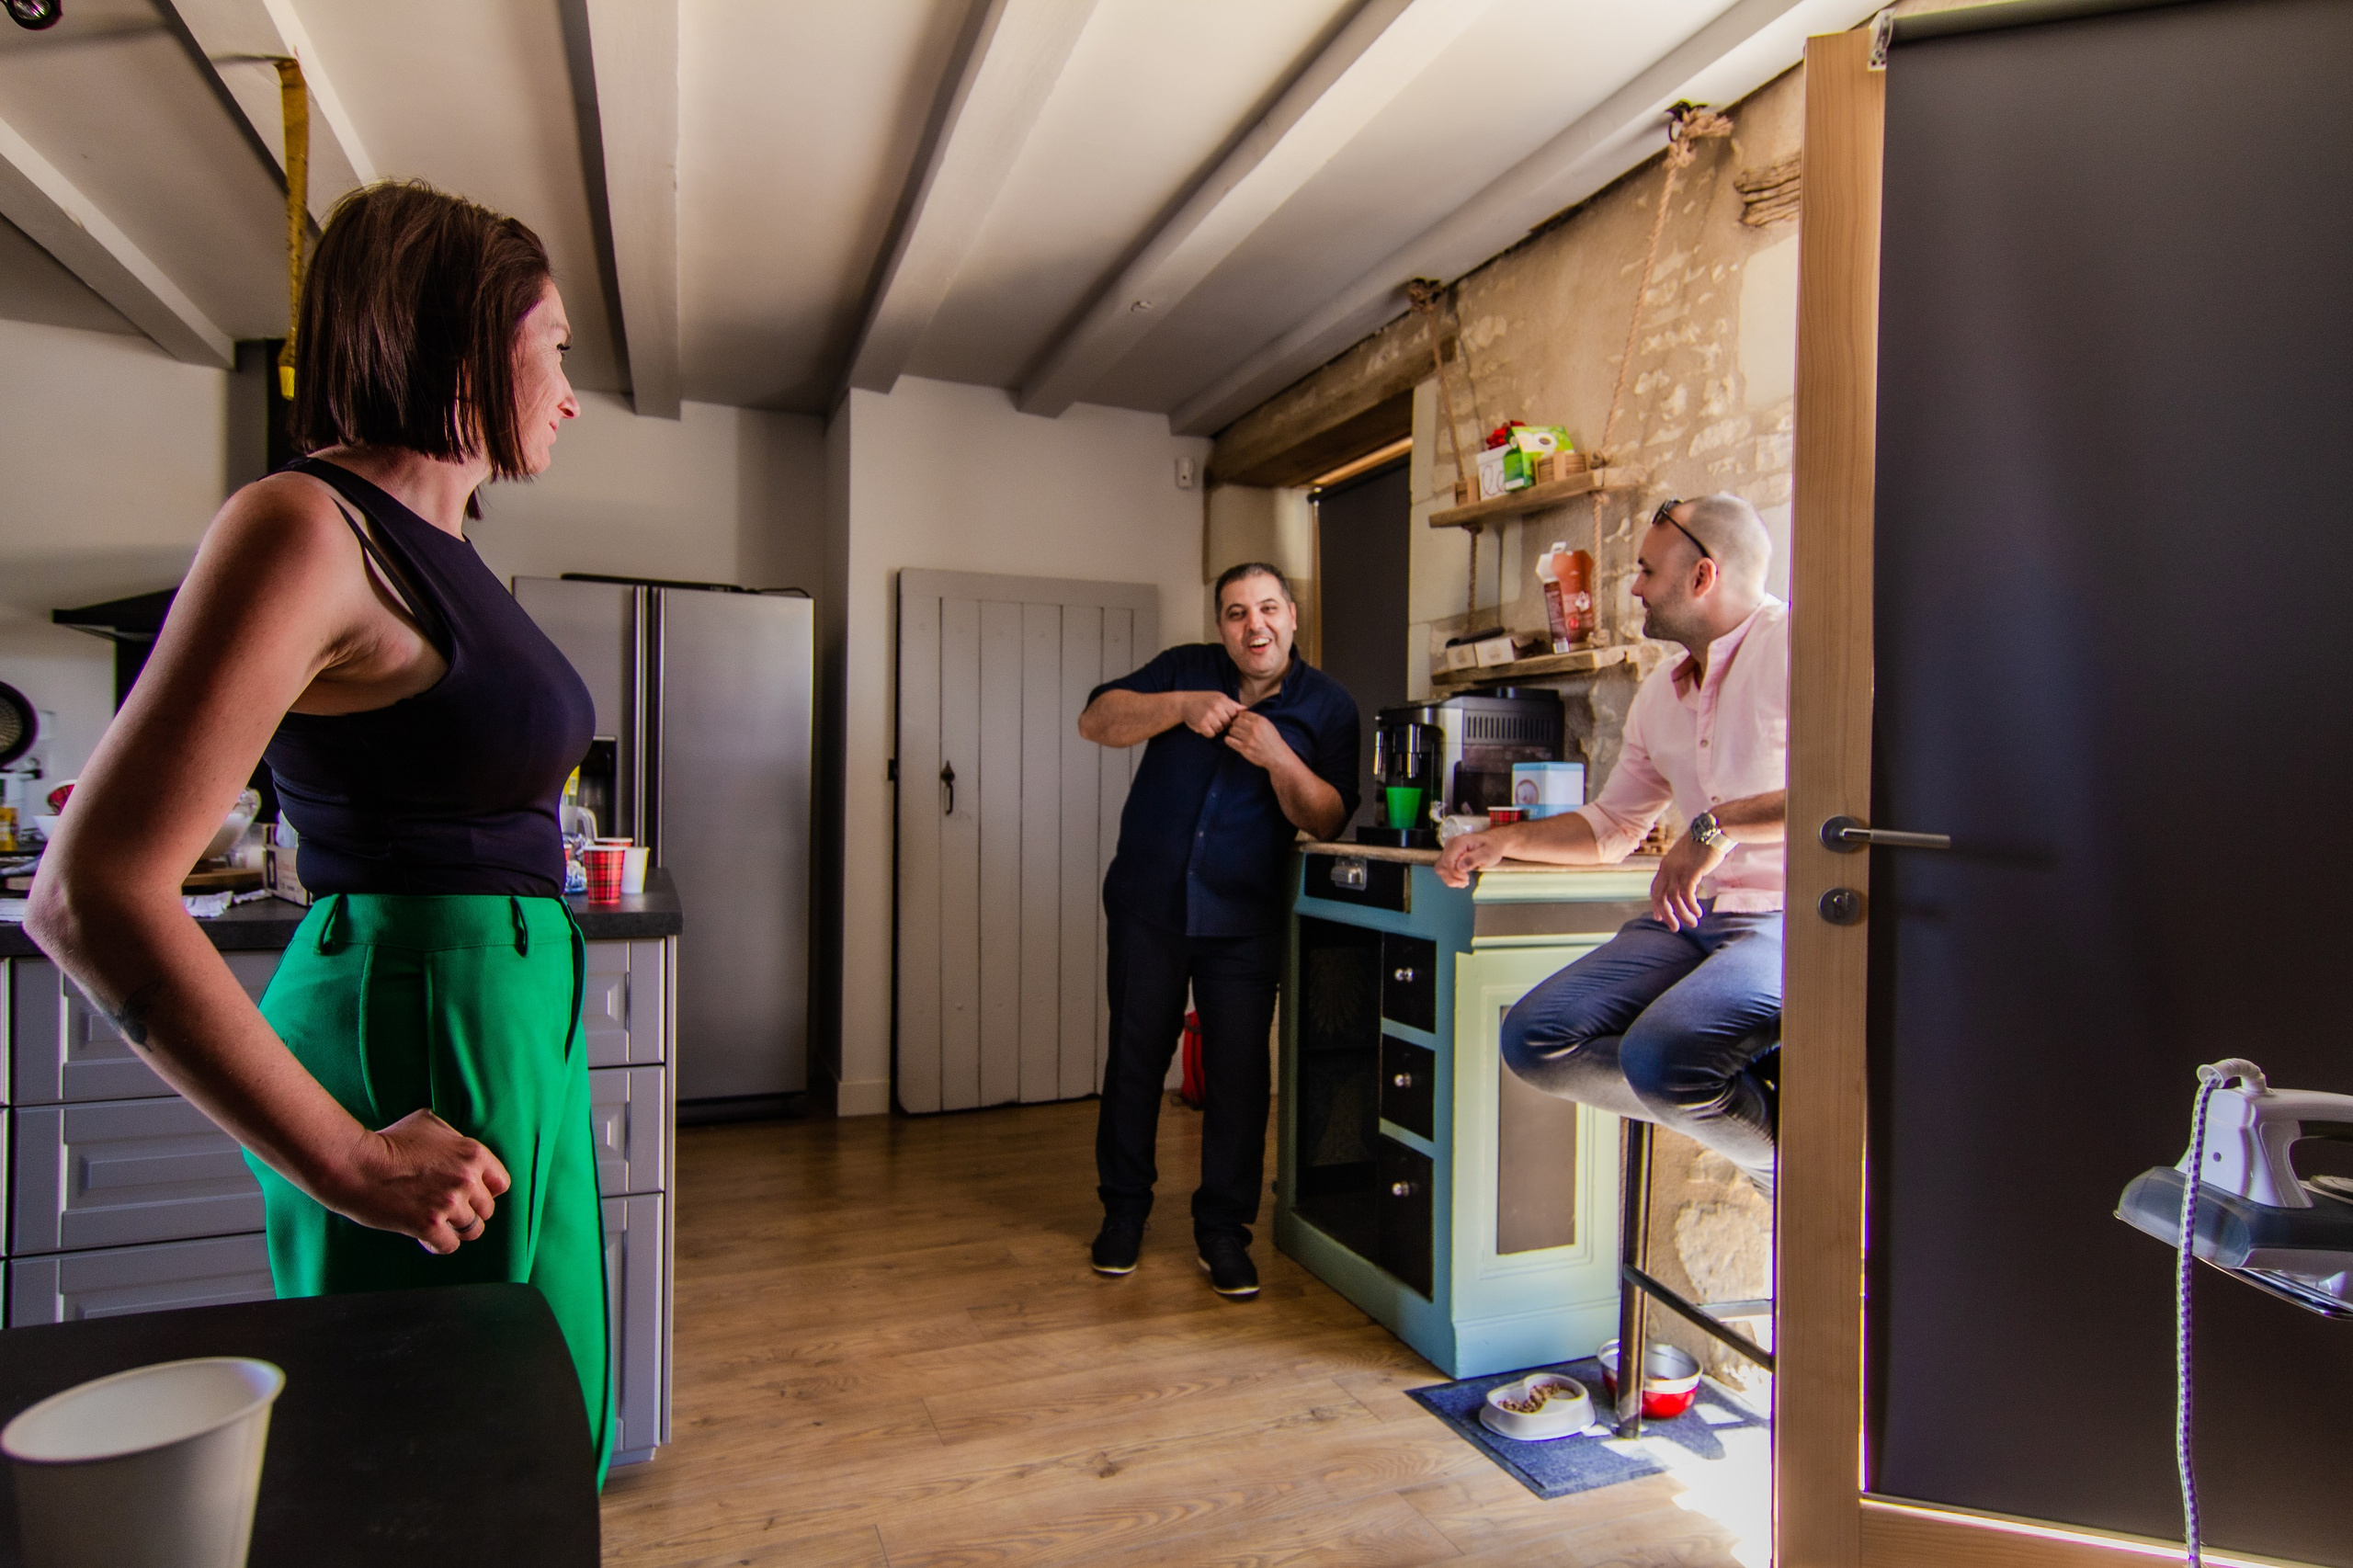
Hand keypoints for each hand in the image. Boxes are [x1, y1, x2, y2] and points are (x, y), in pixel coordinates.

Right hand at [330, 1109, 512, 1254]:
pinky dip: (438, 1245)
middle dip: (468, 1212)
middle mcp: (466, 1179)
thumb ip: (452, 1137)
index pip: (501, 1184)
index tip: (469, 1196)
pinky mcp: (429, 1225)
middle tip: (447, 1211)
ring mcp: (449, 1203)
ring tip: (437, 1225)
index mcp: (473, 1153)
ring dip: (454, 1230)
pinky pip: (450, 1246)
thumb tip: (458, 1144)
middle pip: (486, 1210)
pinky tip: (425, 1238)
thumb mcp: (427, 1124)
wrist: (355, 1164)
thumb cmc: (388, 1141)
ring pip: (471, 1230)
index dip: (485, 1192)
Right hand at [1178, 691, 1245, 737]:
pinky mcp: (1202, 724)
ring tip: (1209, 722)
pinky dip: (1208, 732)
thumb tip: (1247, 710)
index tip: (1222, 715)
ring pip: (1220, 730)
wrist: (1184, 703)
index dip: (1229, 717)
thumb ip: (1233, 704)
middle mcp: (1217, 707)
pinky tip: (1204, 726)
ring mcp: (1209, 716)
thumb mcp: (1218, 697)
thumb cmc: (1203, 699)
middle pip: (1228, 723)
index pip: (1234, 715)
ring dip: (1215, 728)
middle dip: (1223, 723)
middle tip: (1214, 719)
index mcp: (1222, 700)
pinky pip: (1211, 734)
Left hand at [1223, 710, 1294, 770]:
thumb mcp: (1268, 725)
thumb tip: (1241, 714)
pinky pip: (1230, 741)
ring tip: (1235, 735)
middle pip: (1235, 721)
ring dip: (1232, 732)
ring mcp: (1249, 739)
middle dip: (1235, 724)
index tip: (1240, 721)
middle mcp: (1254, 728)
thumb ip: (1256, 719)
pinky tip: (1232, 740)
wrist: (1277, 756)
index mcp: (1260, 721)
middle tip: (1236, 729)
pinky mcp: (1245, 749)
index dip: (1240, 717)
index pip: (1243, 714)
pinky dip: (1229, 740)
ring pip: (1232, 730)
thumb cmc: (1272, 740)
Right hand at [1436, 830, 1506, 888]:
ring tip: (1464, 882)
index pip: (1448, 861)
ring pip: (1440, 869)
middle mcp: (1450, 845)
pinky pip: (1444, 870)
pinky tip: (1461, 880)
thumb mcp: (1488, 854)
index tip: (1467, 878)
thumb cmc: (1492, 847)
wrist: (1493, 842)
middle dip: (1453, 877)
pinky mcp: (1449, 856)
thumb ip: (1473, 859)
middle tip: (1466, 882)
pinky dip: (1450, 877)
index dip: (1455, 873)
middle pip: (1442, 866)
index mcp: (1459, 842)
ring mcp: (1448, 850)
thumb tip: (1460, 867)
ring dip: (1450, 879)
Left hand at [1649, 830, 1725, 931]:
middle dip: (1666, 915)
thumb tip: (1686, 885)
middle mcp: (1668, 868)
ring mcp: (1679, 869)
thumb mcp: (1688, 859)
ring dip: (1683, 914)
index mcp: (1665, 865)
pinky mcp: (1692, 871)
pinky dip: (1691, 906)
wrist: (1714, 829)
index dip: (1656, 905)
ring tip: (1693, 923)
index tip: (1659, 918)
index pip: (1655, 889)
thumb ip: (1683, 871)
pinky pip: (1687, 894)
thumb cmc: (1704, 845)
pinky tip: (1698, 913)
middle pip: (1660, 897)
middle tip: (1674, 928)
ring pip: (1674, 899)